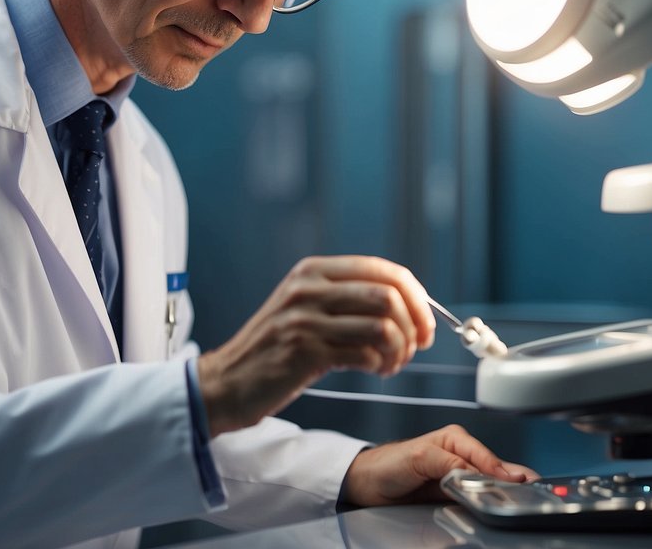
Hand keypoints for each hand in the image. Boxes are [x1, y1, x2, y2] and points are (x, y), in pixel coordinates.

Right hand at [197, 256, 433, 436]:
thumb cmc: (273, 350)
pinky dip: (381, 365)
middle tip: (415, 347)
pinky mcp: (303, 352)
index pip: (383, 270)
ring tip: (392, 363)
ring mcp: (305, 319)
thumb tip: (406, 304)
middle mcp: (309, 288)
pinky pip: (364, 354)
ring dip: (399, 349)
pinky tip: (375, 371)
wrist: (226, 382)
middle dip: (414, 324)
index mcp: (313, 271)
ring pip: (381, 326)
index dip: (417, 296)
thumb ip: (345, 298)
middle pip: (388, 295)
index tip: (425, 323)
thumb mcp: (304, 307)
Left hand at [340, 425, 539, 506]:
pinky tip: (502, 505)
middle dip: (511, 479)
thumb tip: (473, 472)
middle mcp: (461, 455)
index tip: (516, 482)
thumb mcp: (419, 456)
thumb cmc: (389, 463)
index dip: (500, 470)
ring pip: (489, 482)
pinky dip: (490, 500)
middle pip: (493, 468)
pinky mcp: (454, 493)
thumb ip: (447, 462)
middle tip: (531, 491)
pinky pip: (477, 496)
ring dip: (504, 490)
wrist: (368, 483)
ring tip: (524, 498)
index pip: (484, 456)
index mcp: (455, 439)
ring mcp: (459, 475)